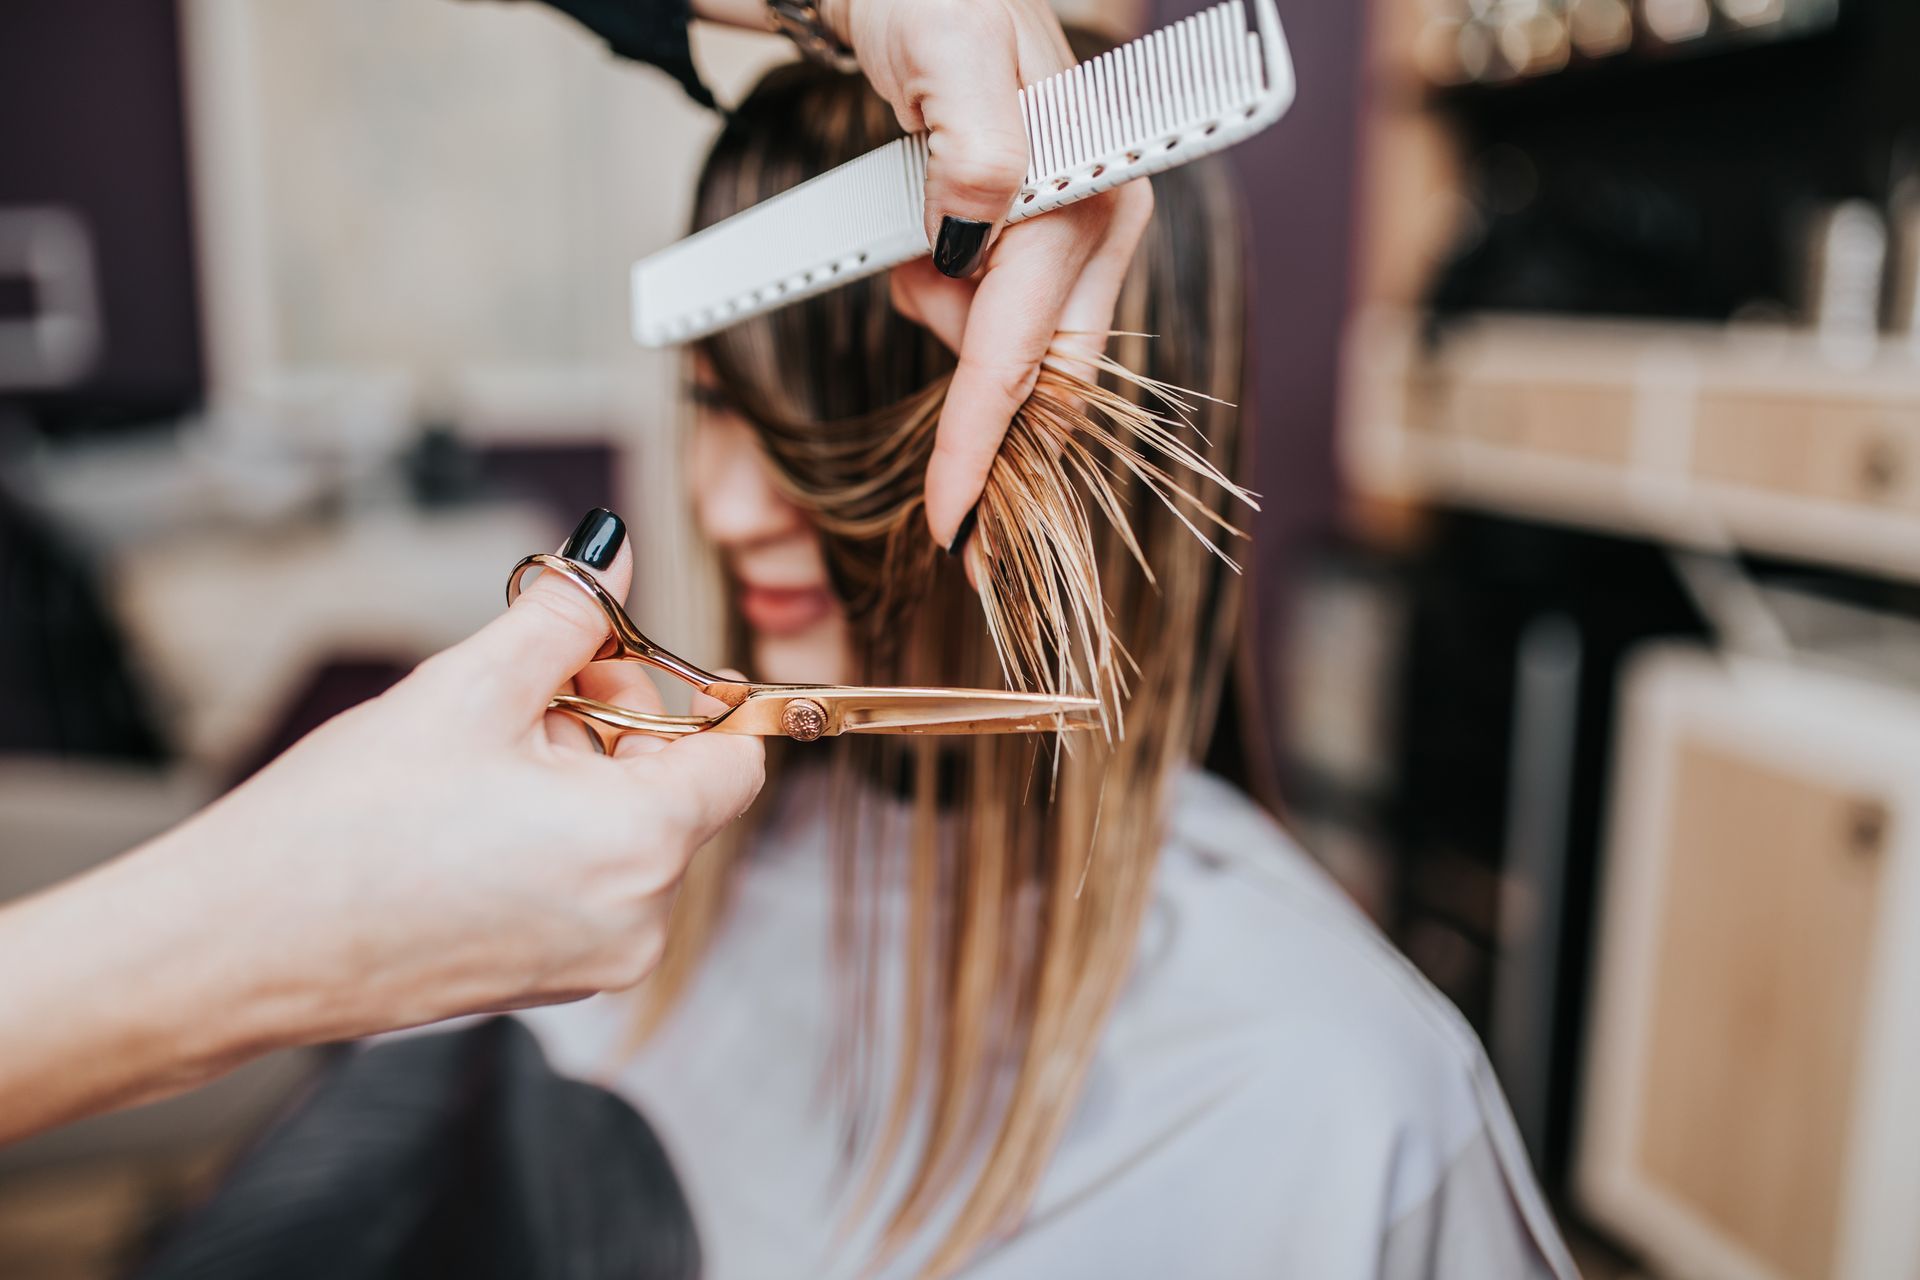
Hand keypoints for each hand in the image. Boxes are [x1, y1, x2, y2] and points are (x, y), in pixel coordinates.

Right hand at [0, 511, 762, 1141]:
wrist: (234, 948)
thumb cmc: (344, 826)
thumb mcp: (469, 689)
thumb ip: (565, 615)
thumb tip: (615, 555)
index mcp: (642, 848)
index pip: (737, 759)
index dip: (685, 694)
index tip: (615, 662)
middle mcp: (639, 922)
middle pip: (678, 791)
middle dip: (612, 724)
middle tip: (523, 688)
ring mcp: (594, 963)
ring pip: (630, 835)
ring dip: (578, 776)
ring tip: (477, 757)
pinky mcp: (548, 982)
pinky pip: (590, 883)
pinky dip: (555, 833)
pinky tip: (467, 814)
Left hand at [828, 0, 1156, 550]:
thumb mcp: (948, 50)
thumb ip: (976, 144)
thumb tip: (982, 221)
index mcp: (1086, 196)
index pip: (1024, 354)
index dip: (982, 446)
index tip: (950, 524)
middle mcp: (1094, 226)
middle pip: (1042, 379)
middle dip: (983, 423)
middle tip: (943, 491)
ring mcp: (1071, 235)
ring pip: (1012, 351)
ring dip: (945, 330)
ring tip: (906, 247)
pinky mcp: (1036, 238)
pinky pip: (999, 318)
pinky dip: (950, 310)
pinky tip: (925, 251)